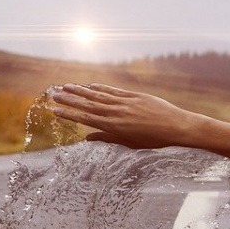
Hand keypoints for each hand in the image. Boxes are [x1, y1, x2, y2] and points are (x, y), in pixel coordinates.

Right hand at [50, 83, 205, 148]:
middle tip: (53, 94)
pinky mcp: (134, 96)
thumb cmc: (154, 140)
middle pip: (88, 104)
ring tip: (66, 86)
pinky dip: (101, 88)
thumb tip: (87, 138)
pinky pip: (114, 91)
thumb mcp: (129, 143)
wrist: (177, 127)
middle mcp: (116, 113)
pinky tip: (90, 85)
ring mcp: (125, 103)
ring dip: (81, 91)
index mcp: (114, 127)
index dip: (69, 114)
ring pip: (98, 95)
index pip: (86, 118)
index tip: (54, 110)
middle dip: (69, 99)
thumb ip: (107, 138)